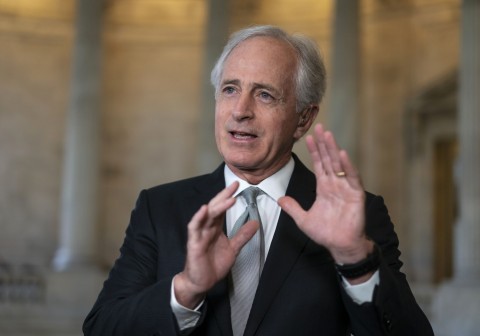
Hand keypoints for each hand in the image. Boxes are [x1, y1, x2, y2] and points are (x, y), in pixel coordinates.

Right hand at [174, 181, 258, 308]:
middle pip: (215, 207)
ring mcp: (199, 234)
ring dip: (217, 206)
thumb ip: (242, 236)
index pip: (222, 208)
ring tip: (228, 198)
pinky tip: (204, 210)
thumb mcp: (233, 249)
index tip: (238, 185)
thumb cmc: (213, 265)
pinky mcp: (193, 243)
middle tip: (234, 185)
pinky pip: (194, 228)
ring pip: (207, 216)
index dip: (228, 196)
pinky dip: (198, 218)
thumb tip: (255, 222)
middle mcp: (206, 228)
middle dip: (224, 195)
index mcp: (215, 228)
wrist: (201, 282)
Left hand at [278, 124, 372, 266]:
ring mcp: (346, 188)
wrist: (341, 246)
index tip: (309, 137)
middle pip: (328, 159)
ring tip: (328, 134)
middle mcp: (335, 184)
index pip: (318, 164)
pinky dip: (347, 166)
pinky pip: (351, 178)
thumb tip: (279, 199)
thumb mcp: (303, 219)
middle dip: (323, 144)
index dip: (314, 151)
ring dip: (333, 149)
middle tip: (319, 127)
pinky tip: (341, 153)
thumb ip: (292, 208)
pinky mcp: (356, 195)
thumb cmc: (326, 233)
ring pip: (338, 164)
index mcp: (324, 187)